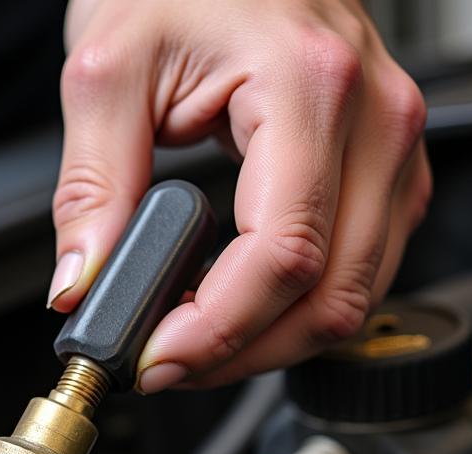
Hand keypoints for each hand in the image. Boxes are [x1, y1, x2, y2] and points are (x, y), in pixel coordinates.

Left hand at [50, 0, 430, 389]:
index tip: (155, 360)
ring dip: (271, 343)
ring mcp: (391, 147)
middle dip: (241, 354)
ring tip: (194, 342)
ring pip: (353, 299)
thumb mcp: (108, 70)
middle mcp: (374, 119)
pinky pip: (360, 272)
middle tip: (166, 364)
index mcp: (309, 85)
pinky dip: (297, 310)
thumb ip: (91, 189)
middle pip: (330, 296)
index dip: (217, 331)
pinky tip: (239, 309)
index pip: (282, 255)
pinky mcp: (386, 170)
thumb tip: (80, 288)